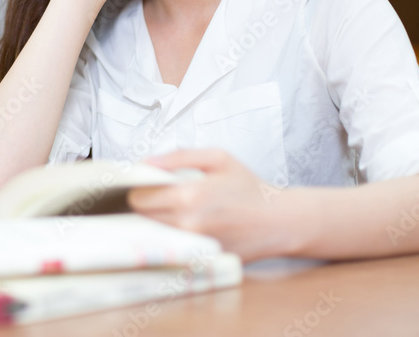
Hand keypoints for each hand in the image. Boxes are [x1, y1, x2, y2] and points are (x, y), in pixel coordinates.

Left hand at [127, 149, 297, 261]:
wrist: (280, 220)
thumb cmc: (249, 187)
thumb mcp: (217, 158)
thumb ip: (177, 157)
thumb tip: (146, 163)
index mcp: (189, 196)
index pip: (139, 198)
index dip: (139, 190)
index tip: (145, 186)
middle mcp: (188, 225)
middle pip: (142, 219)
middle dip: (145, 207)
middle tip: (158, 198)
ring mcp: (194, 246)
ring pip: (154, 236)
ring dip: (156, 224)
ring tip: (172, 212)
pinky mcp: (201, 261)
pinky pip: (173, 250)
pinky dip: (172, 240)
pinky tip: (185, 228)